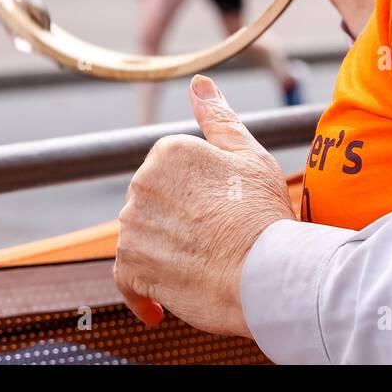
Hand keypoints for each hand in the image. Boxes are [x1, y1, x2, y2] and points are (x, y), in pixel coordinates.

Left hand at [114, 75, 295, 337]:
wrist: (263, 275)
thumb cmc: (262, 215)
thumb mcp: (249, 155)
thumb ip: (218, 118)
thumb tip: (200, 84)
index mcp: (169, 151)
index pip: (173, 172)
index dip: (201, 194)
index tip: (224, 210)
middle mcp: (141, 184)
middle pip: (156, 203)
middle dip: (180, 221)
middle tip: (219, 240)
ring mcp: (132, 227)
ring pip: (143, 238)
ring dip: (165, 253)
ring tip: (203, 266)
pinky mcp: (130, 267)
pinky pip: (128, 279)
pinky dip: (142, 293)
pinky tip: (160, 308)